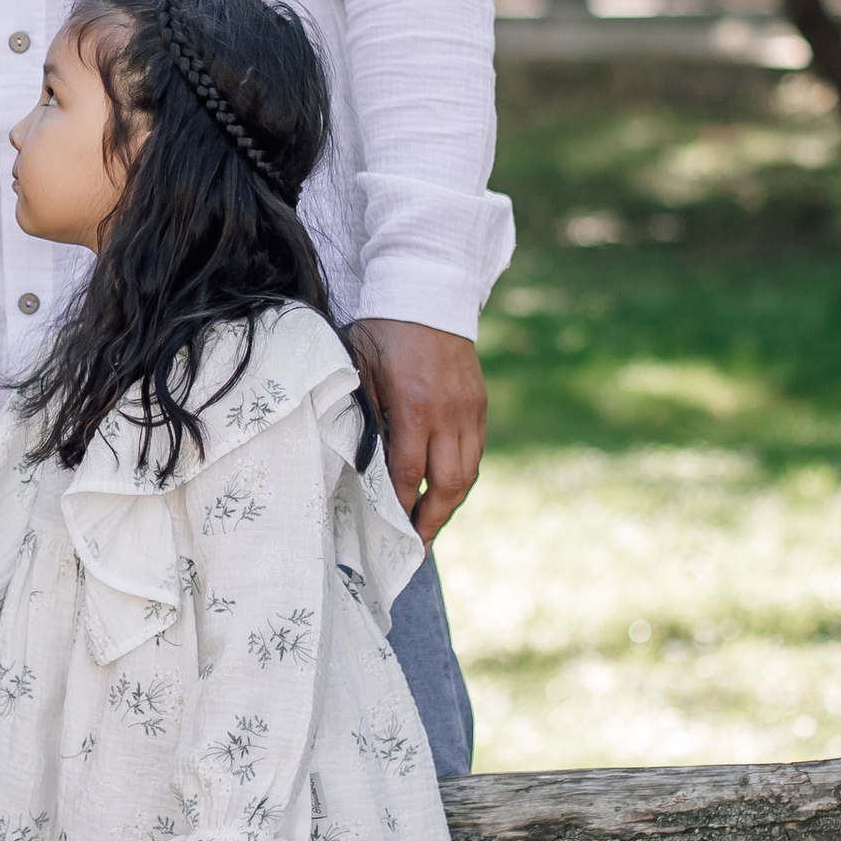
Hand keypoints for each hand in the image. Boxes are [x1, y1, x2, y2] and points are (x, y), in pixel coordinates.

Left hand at [348, 317, 486, 545]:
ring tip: (429, 527)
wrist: (426, 292)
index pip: (410, 475)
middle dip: (431, 521)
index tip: (390, 534)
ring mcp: (470, 410)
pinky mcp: (479, 405)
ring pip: (467, 474)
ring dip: (449, 505)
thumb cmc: (383, 331)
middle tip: (415, 549)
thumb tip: (364, 468)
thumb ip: (365, 419)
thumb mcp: (361, 371)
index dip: (401, 509)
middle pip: (448, 485)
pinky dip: (460, 478)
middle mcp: (449, 414)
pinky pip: (475, 453)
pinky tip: (444, 491)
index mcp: (414, 406)